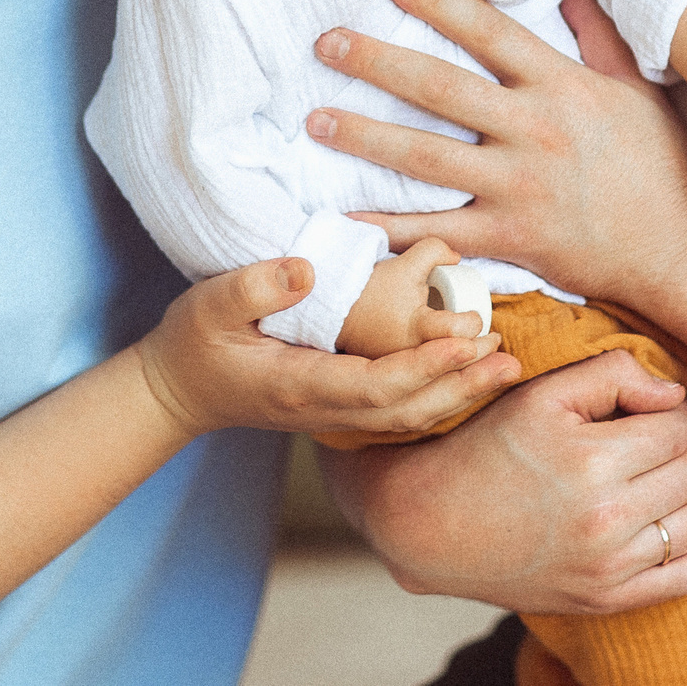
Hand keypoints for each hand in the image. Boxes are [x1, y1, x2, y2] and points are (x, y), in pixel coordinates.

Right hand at [135, 256, 517, 438]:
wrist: (178, 391)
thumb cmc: (193, 343)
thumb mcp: (209, 305)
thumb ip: (255, 287)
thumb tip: (306, 269)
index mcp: (300, 384)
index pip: (377, 385)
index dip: (425, 367)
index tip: (465, 341)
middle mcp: (325, 409)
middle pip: (407, 409)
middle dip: (461, 384)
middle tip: (509, 357)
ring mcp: (333, 416)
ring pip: (409, 417)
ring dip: (459, 394)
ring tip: (504, 366)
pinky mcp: (338, 411)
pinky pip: (399, 413)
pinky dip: (439, 398)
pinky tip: (468, 378)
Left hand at [304, 0, 686, 307]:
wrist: (684, 253)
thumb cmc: (665, 169)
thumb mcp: (637, 91)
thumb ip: (597, 35)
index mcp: (563, 86)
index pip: (489, 31)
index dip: (438, 2)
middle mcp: (535, 129)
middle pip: (440, 86)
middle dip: (377, 60)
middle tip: (326, 41)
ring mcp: (519, 186)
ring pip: (426, 155)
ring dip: (365, 135)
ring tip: (314, 119)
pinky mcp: (511, 238)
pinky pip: (437, 230)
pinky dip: (389, 227)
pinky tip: (344, 218)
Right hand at [327, 351, 686, 613]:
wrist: (432, 525)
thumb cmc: (484, 450)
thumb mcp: (539, 394)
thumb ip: (613, 374)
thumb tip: (676, 392)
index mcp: (590, 461)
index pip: (676, 426)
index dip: (674, 409)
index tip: (655, 407)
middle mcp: (607, 519)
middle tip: (672, 433)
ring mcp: (610, 567)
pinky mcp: (608, 599)